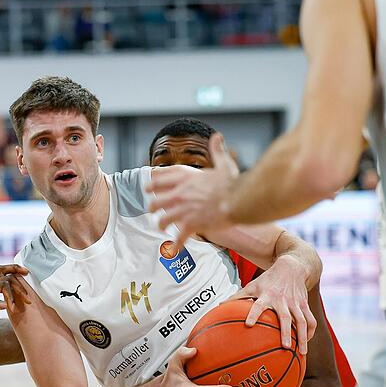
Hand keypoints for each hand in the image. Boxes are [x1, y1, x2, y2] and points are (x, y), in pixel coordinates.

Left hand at [147, 133, 237, 247]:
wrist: (239, 200)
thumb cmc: (233, 183)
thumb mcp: (224, 164)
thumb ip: (217, 151)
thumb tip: (217, 137)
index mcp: (186, 179)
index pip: (160, 180)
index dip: (151, 185)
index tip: (147, 189)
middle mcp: (180, 194)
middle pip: (155, 202)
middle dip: (153, 208)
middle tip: (153, 211)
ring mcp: (183, 210)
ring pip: (162, 220)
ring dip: (161, 225)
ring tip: (161, 228)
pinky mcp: (190, 225)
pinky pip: (178, 238)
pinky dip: (176, 245)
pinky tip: (173, 250)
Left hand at [230, 255, 316, 353]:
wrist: (292, 267)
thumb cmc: (268, 279)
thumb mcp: (252, 285)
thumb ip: (237, 296)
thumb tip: (219, 306)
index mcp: (267, 295)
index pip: (258, 305)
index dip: (254, 314)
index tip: (249, 325)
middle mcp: (282, 300)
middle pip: (285, 317)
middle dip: (286, 332)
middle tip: (286, 347)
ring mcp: (296, 303)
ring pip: (302, 321)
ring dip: (303, 336)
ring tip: (302, 352)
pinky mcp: (305, 304)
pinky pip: (310, 320)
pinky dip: (310, 332)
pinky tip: (306, 342)